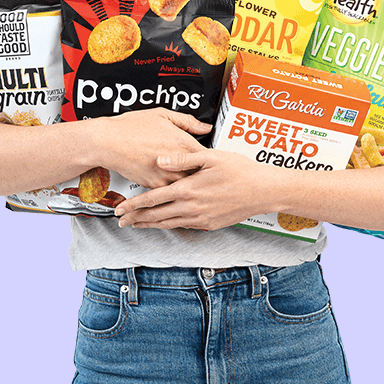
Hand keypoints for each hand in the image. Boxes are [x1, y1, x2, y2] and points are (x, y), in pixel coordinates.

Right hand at [94, 108, 211, 188]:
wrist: (108, 142)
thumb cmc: (131, 127)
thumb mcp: (163, 115)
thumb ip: (188, 122)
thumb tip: (205, 127)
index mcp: (182, 142)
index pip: (209, 156)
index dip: (212, 160)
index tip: (213, 161)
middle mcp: (177, 161)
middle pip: (201, 175)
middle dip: (204, 176)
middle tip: (208, 176)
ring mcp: (165, 175)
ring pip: (187, 186)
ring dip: (190, 185)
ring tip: (195, 185)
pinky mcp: (154, 185)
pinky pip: (170, 192)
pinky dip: (173, 191)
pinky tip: (175, 188)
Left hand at [114, 149, 280, 229]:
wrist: (264, 191)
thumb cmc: (240, 170)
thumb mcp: (210, 157)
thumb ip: (182, 158)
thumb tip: (160, 160)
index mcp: (188, 189)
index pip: (153, 199)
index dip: (134, 205)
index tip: (120, 208)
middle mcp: (191, 207)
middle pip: (156, 216)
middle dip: (136, 219)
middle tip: (120, 221)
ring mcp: (201, 218)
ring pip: (168, 224)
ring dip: (150, 225)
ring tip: (137, 225)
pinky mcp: (210, 224)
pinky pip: (184, 226)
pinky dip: (169, 225)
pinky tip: (165, 223)